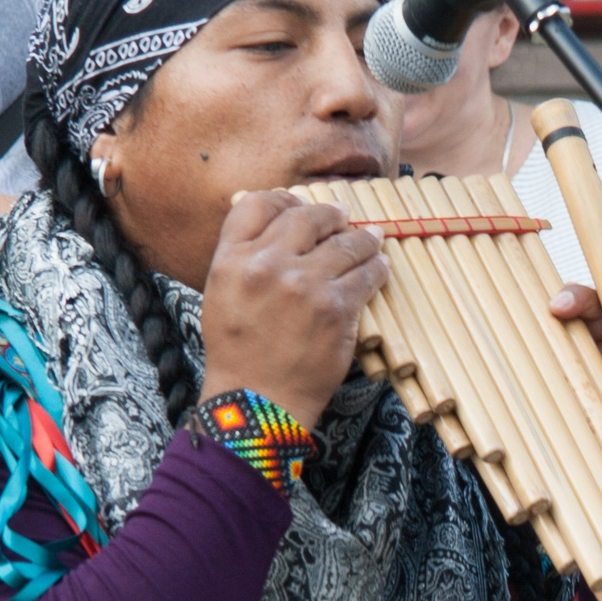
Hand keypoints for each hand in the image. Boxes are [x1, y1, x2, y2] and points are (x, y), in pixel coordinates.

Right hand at [203, 191, 388, 428]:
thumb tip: (278, 229)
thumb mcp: (221, 296)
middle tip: (344, 216)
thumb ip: (243, 259)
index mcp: (231, 259)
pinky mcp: (336, 308)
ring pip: (345, 242)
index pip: (259, 204)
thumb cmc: (238, 353)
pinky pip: (367, 274)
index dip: (285, 198)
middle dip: (330, 214)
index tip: (301, 205)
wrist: (257, 402)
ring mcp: (304, 285)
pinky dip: (377, 267)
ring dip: (363, 238)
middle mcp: (266, 265)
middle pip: (306, 216)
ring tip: (372, 238)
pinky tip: (380, 265)